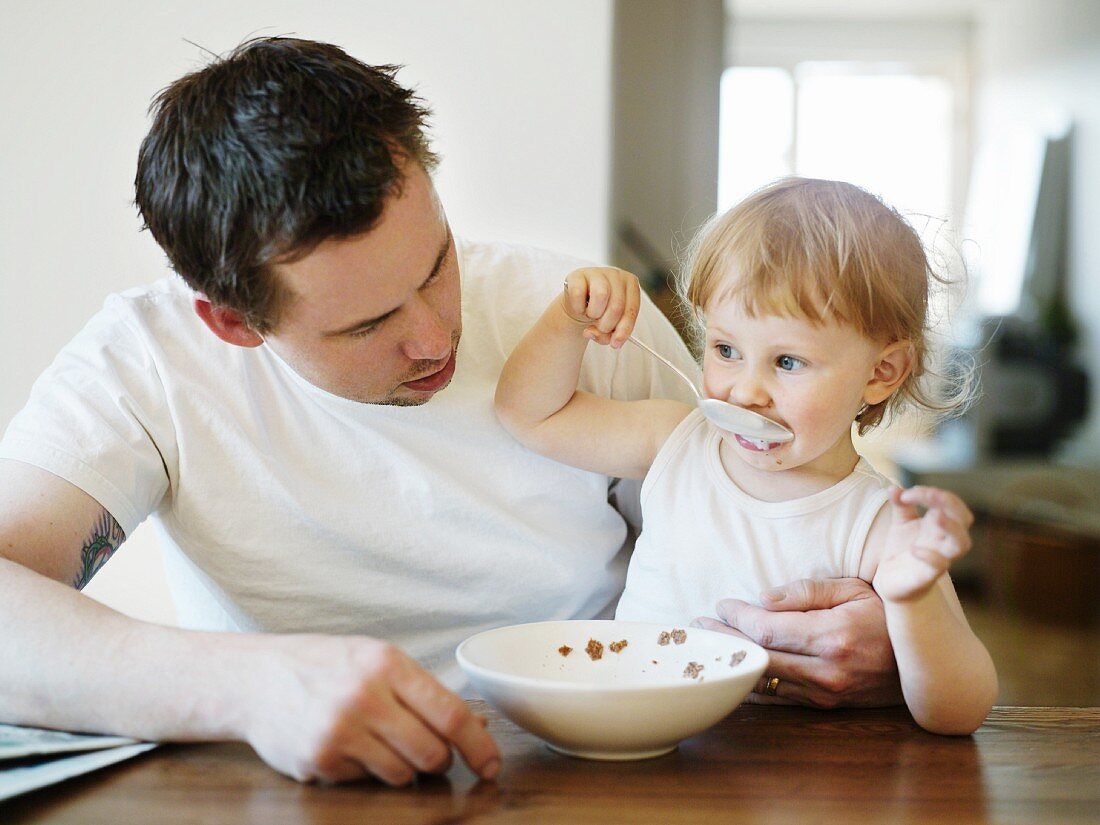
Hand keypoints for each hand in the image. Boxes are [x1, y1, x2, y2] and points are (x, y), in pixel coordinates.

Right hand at [240, 634, 499, 785]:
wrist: (256, 678)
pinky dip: (366, 771)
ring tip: (383, 743)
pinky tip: (348, 746)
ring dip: (404, 769)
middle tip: (431, 753)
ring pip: (402, 775)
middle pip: (432, 752)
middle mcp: (364, 697)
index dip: (479, 746)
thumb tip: (479, 724)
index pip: (450, 714)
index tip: (491, 764)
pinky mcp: (319, 760)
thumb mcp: (377, 660)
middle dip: (441, 760)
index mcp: (386, 664)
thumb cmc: (325, 666)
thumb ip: (425, 691)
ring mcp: (339, 731)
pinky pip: (365, 781)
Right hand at [561, 267, 641, 348]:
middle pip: (616, 306)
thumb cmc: (601, 312)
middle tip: (600, 328)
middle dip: (606, 325)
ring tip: (591, 314)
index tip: (615, 344)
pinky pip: (579, 294)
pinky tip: (580, 307)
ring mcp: (597, 272)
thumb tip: (592, 333)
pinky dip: (578, 308)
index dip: (624, 330)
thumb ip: (607, 335)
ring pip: (601, 296)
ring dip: (593, 314)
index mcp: (631, 285)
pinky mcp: (578, 274)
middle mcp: (617, 275)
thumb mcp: (610, 325)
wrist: (580, 301)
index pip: (631, 310)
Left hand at [692, 578, 902, 707]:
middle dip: (724, 640)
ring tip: (708, 646)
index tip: (721, 605)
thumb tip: (763, 599)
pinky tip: (735, 670)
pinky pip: (780, 697)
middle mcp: (826, 670)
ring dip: (733, 663)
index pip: (767, 629)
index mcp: (832, 636)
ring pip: (766, 681)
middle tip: (696, 626)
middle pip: (758, 657)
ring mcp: (826, 693)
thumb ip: (806, 592)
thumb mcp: (854, 588)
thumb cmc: (889, 614)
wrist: (928, 662)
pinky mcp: (826, 705)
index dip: (738, 617)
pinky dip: (754, 684)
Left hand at [873, 486, 973, 602]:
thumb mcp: (900, 524)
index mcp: (938, 524)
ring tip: (937, 516)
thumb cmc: (902, 550)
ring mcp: (939, 558)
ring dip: (953, 528)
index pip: (947, 503)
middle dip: (950, 503)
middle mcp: (943, 540)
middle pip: (964, 519)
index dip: (930, 493)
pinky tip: (914, 549)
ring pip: (962, 544)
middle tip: (929, 494)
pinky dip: (930, 556)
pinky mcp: (928, 576)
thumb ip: (900, 506)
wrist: (892, 583)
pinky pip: (939, 566)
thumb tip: (894, 488)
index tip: (905, 494)